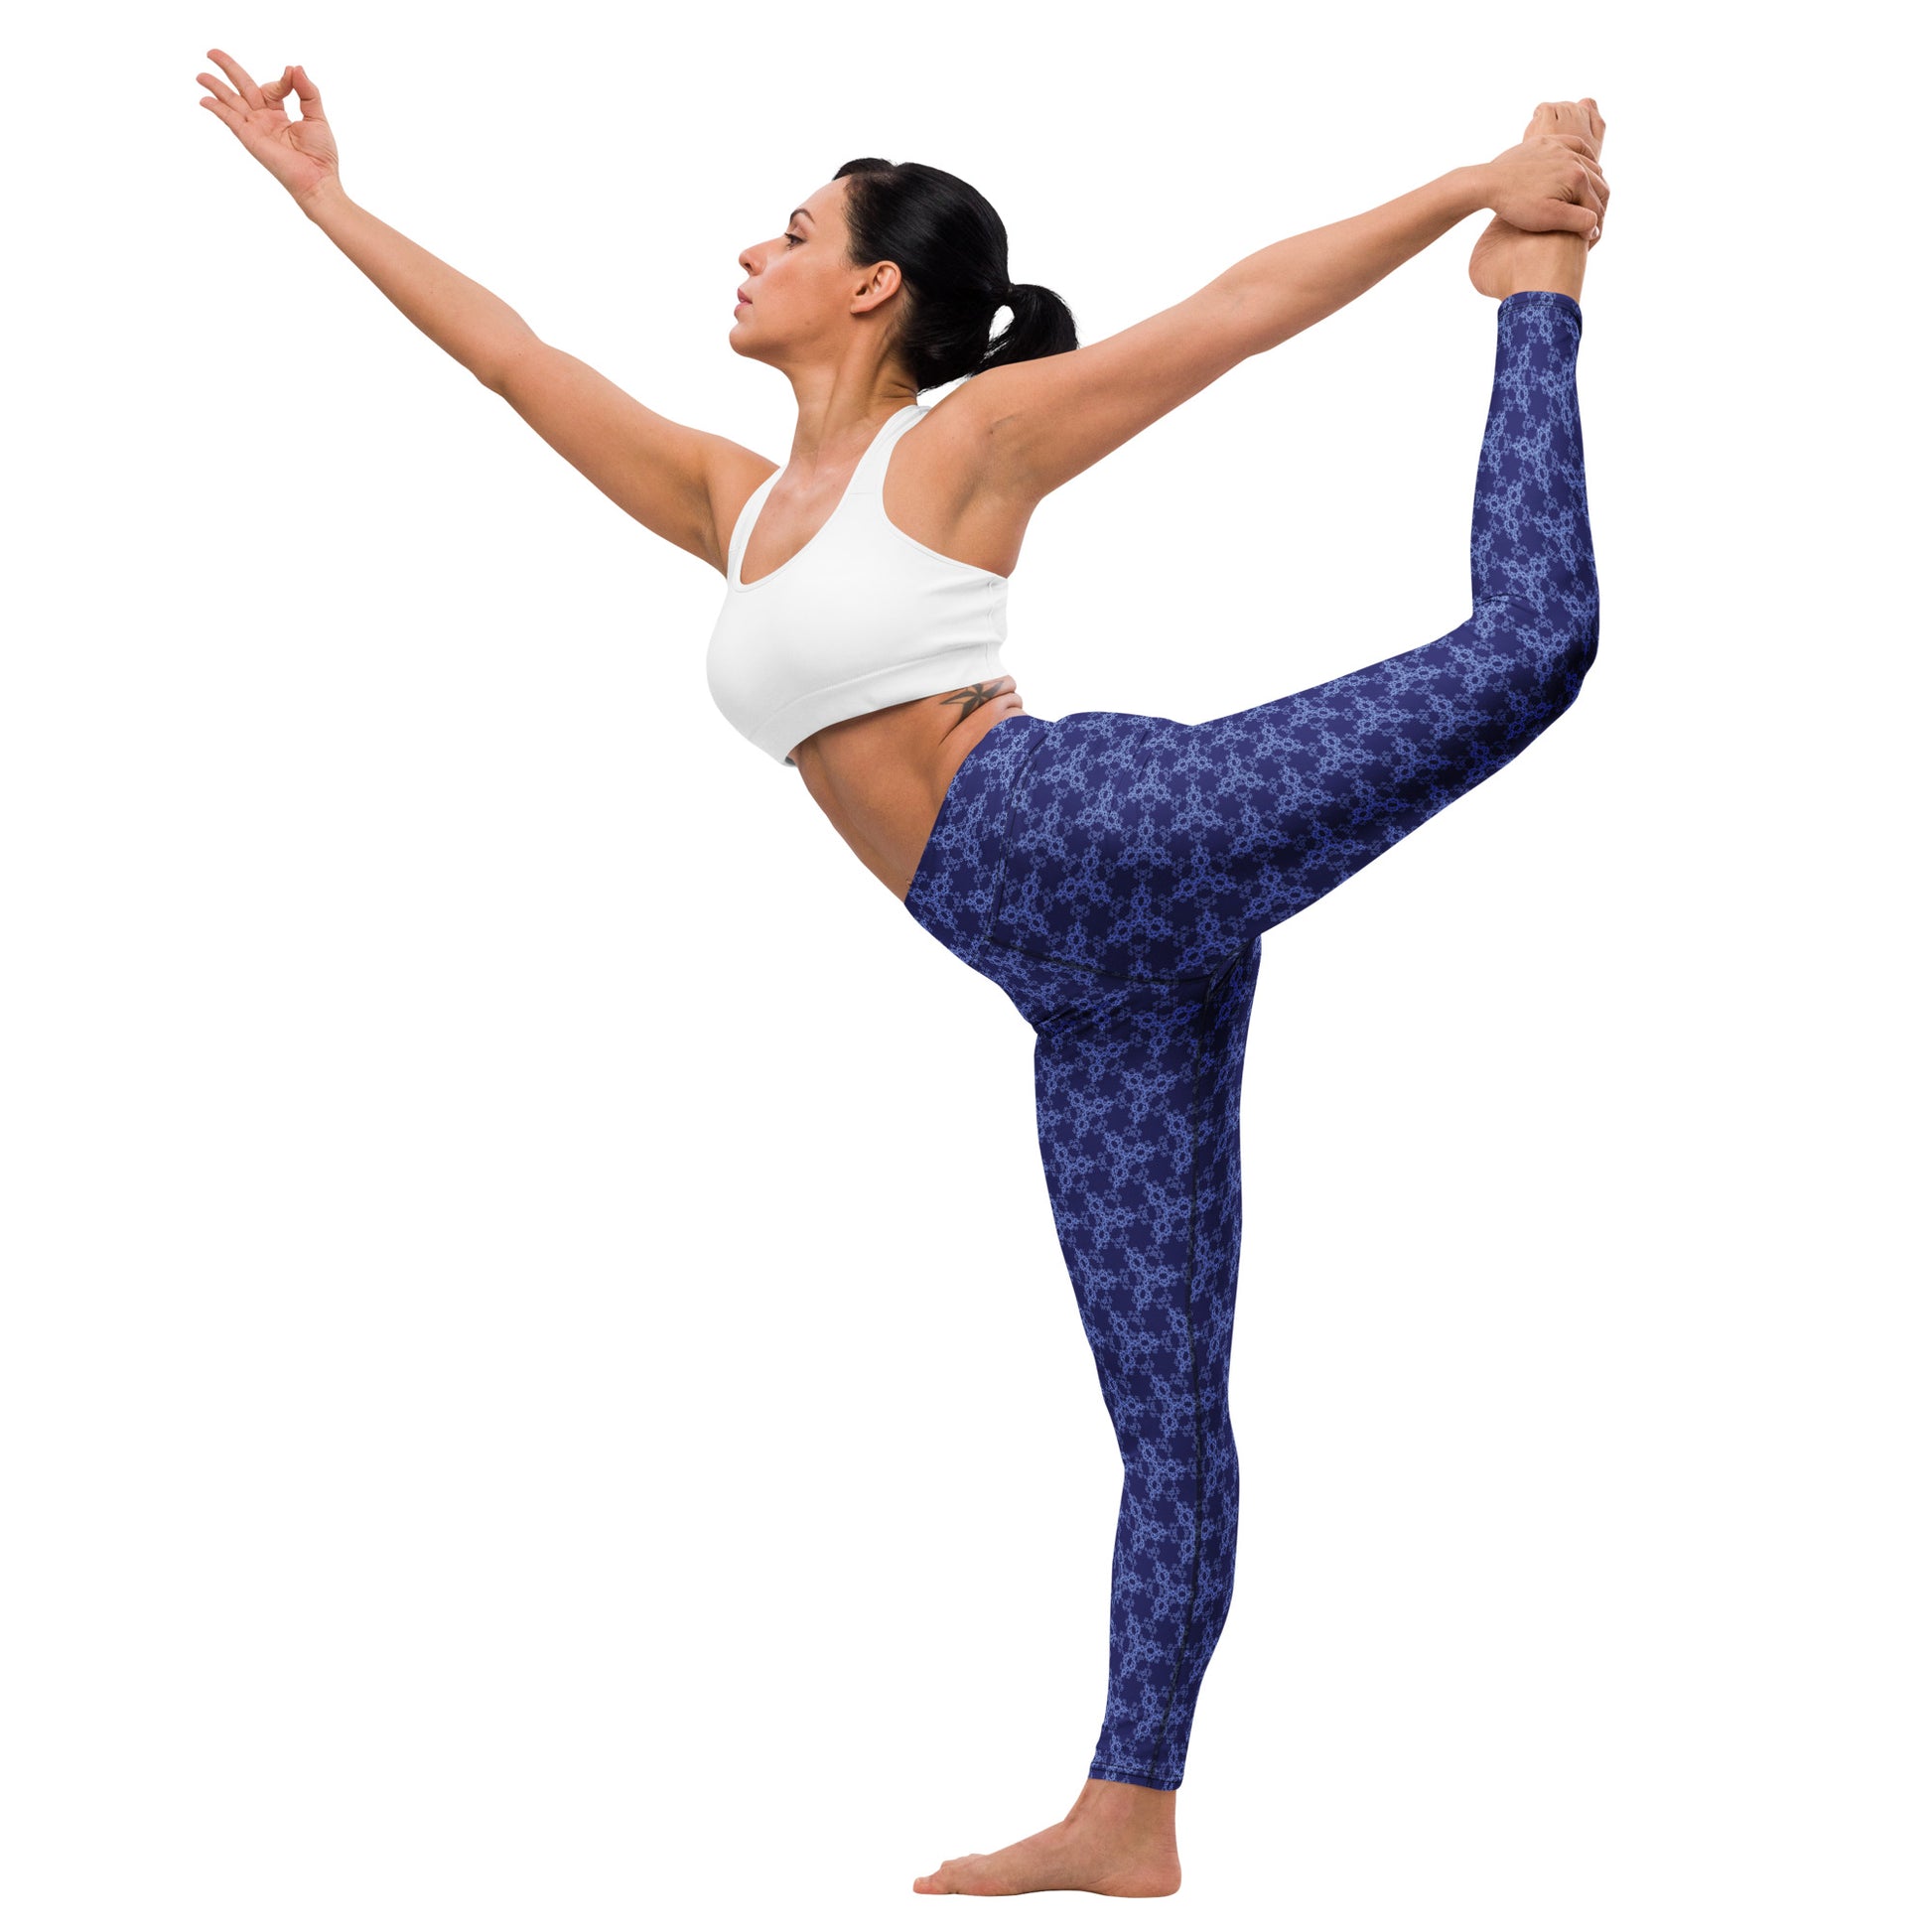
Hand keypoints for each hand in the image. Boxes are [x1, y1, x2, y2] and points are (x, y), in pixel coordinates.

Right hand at [195, 50, 339, 207]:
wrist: (317, 180)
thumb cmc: (321, 155)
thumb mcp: (316, 116)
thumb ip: (307, 91)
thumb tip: (295, 67)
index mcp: (279, 114)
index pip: (271, 88)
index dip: (282, 80)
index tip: (291, 74)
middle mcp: (264, 119)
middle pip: (242, 87)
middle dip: (228, 68)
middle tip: (211, 52)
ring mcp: (255, 128)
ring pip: (231, 100)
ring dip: (215, 86)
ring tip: (200, 76)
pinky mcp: (250, 137)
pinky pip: (230, 119)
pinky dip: (217, 108)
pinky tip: (204, 100)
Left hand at [1478, 98, 1608, 242]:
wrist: (1488, 183)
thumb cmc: (1516, 205)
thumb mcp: (1547, 219)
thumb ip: (1577, 221)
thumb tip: (1596, 225)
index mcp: (1577, 177)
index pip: (1595, 205)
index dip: (1593, 226)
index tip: (1588, 241)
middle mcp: (1574, 158)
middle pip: (1598, 184)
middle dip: (1598, 205)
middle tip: (1592, 223)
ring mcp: (1561, 147)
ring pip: (1591, 165)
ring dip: (1594, 183)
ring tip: (1589, 201)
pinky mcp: (1548, 142)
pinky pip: (1576, 146)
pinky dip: (1584, 158)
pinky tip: (1582, 169)